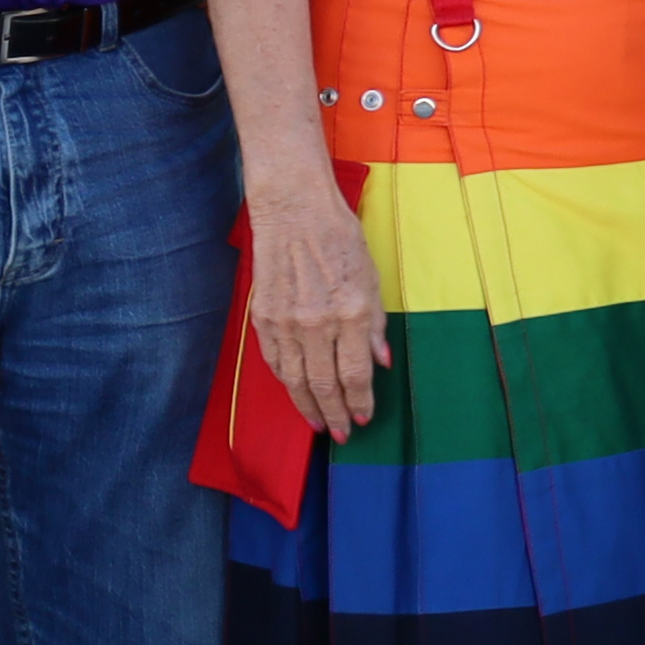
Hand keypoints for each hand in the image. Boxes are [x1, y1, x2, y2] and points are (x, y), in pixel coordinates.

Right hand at [245, 171, 390, 440]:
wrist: (294, 211)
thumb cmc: (340, 240)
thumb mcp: (372, 280)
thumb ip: (375, 326)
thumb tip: (381, 363)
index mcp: (351, 313)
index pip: (355, 374)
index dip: (360, 401)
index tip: (363, 418)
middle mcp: (317, 322)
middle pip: (324, 384)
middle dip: (334, 413)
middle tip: (340, 433)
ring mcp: (286, 321)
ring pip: (295, 379)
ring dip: (307, 406)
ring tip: (317, 423)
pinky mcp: (263, 316)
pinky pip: (275, 360)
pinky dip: (285, 381)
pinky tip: (295, 392)